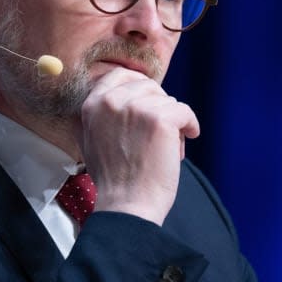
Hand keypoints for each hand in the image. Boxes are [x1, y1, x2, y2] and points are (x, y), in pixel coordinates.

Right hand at [80, 67, 199, 225]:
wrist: (126, 206)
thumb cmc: (113, 179)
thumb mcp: (90, 139)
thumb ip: (101, 115)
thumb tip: (119, 97)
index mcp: (93, 104)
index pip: (120, 75)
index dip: (139, 85)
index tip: (151, 98)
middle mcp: (112, 100)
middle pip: (148, 86)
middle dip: (159, 106)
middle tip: (160, 133)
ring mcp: (137, 107)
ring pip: (168, 101)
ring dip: (173, 121)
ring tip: (167, 147)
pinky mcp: (161, 119)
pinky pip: (185, 111)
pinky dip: (190, 125)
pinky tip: (188, 138)